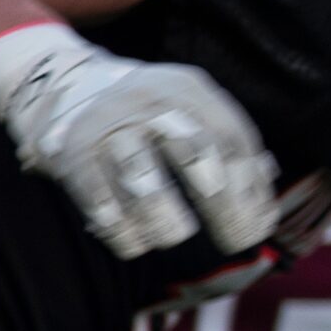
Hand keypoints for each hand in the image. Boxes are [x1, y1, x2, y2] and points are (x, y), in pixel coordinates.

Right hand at [0, 24, 277, 260]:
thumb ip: (229, 151)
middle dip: (223, 204)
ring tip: (174, 237)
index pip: (233, 139)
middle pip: (195, 151)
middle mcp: (150, 98)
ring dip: (164, 217)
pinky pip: (99, 196)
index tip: (259, 228)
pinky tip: (134, 244)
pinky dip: (120, 227)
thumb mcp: (190, 114)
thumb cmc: (147, 117)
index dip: (252, 188)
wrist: (63, 86)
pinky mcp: (72, 150)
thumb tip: (266, 204)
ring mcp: (109, 123)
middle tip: (236, 241)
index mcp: (188, 89)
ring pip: (143, 175)